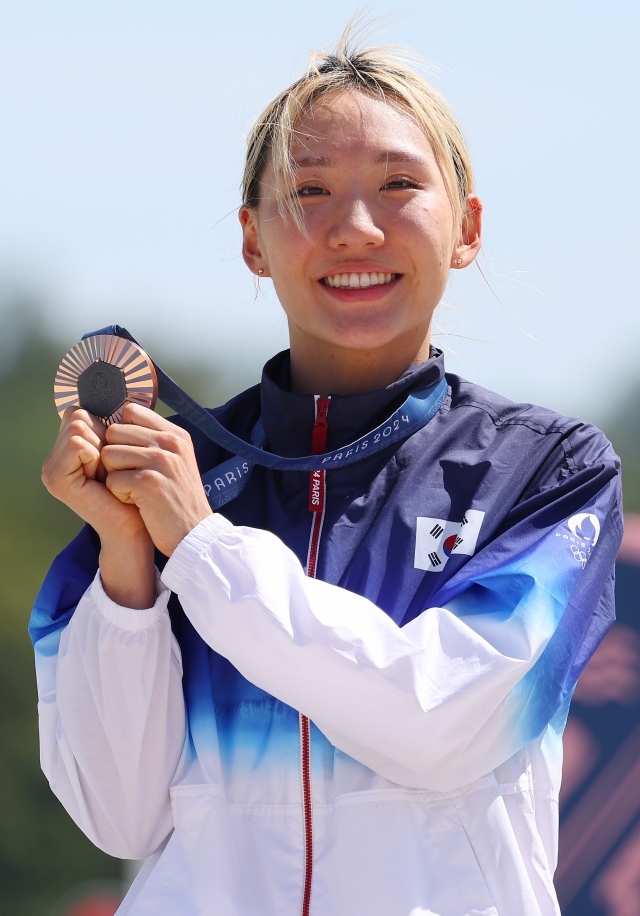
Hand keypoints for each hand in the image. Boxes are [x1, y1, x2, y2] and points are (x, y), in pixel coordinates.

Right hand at [42, 407, 147, 541]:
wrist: (135, 524)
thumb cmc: (133, 488)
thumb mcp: (119, 451)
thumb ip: (107, 427)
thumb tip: (114, 396)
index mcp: (66, 450)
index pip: (80, 412)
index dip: (104, 428)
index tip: (113, 457)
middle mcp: (54, 458)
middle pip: (78, 415)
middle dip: (103, 437)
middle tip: (109, 467)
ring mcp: (52, 469)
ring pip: (78, 425)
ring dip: (101, 447)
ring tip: (105, 474)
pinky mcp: (56, 478)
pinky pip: (77, 443)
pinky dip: (96, 455)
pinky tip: (100, 478)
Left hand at [101, 403, 212, 555]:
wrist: (194, 534)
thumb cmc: (178, 499)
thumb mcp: (176, 461)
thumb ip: (154, 440)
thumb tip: (120, 421)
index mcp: (175, 434)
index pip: (131, 411)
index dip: (121, 432)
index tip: (129, 453)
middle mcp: (169, 443)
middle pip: (114, 432)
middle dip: (115, 456)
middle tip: (133, 477)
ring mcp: (160, 461)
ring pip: (109, 455)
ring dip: (116, 476)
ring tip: (137, 490)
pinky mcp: (149, 483)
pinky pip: (112, 480)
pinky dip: (120, 495)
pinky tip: (139, 503)